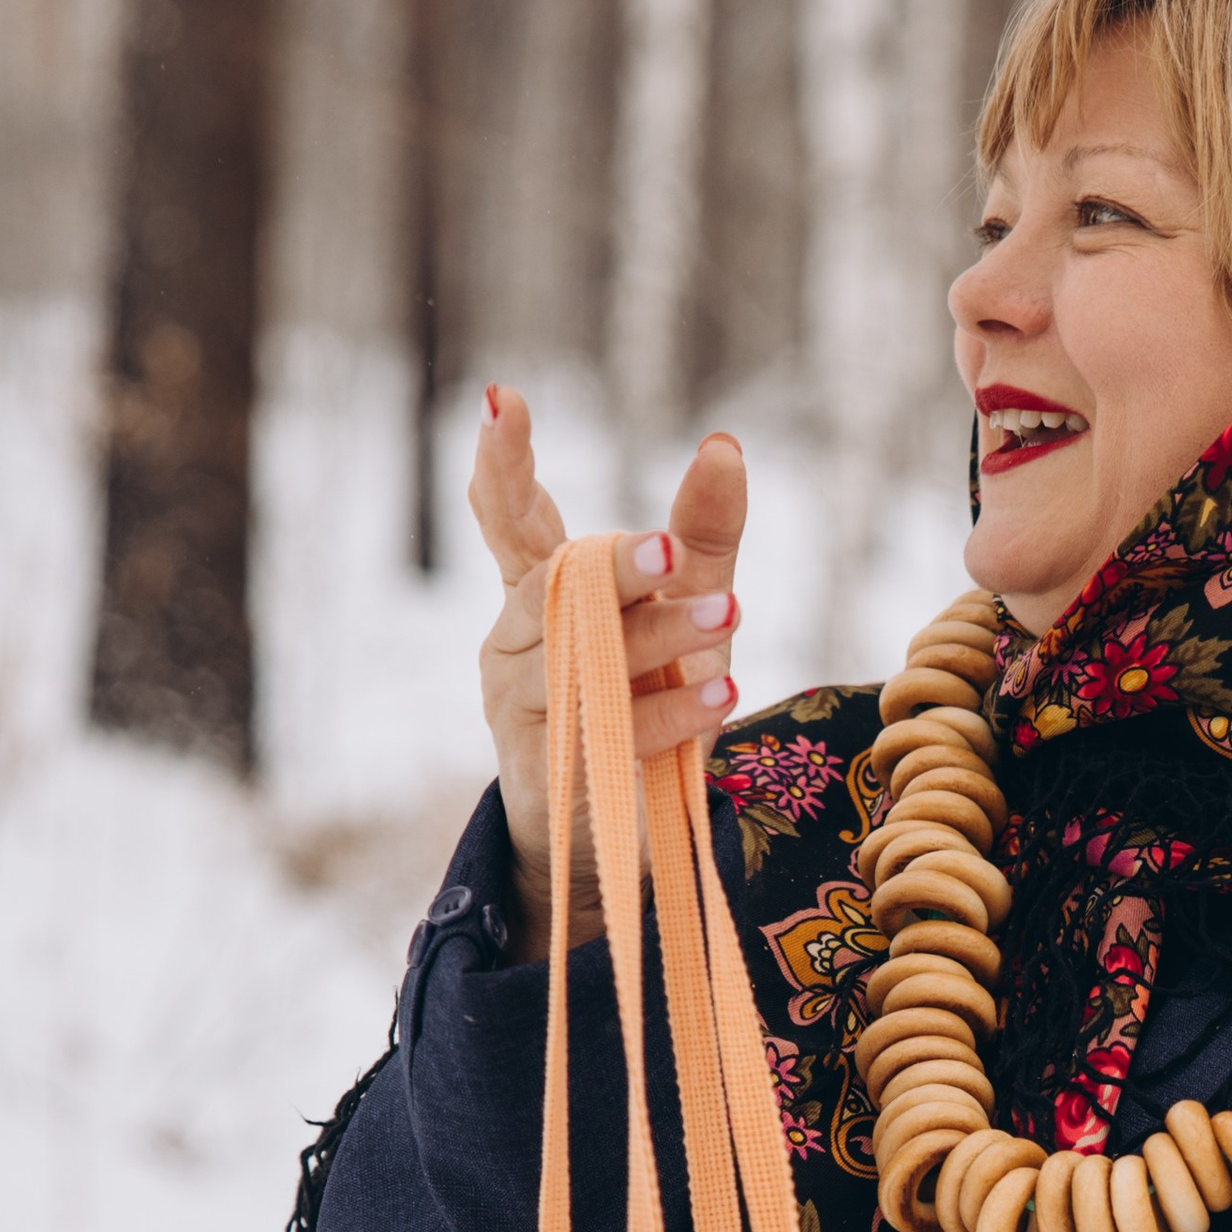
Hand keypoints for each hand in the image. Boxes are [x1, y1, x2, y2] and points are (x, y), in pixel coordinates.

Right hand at [468, 385, 748, 961]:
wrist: (624, 829)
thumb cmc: (650, 701)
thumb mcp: (689, 609)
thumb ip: (704, 533)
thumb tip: (724, 444)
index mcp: (541, 591)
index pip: (511, 520)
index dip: (503, 465)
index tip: (501, 402)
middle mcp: (516, 639)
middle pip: (555, 585)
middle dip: (616, 568)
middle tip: (670, 549)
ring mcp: (521, 704)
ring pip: (582, 657)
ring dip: (659, 637)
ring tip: (730, 617)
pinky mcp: (550, 768)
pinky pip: (608, 730)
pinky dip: (669, 712)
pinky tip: (722, 689)